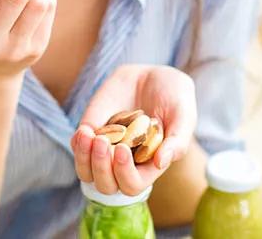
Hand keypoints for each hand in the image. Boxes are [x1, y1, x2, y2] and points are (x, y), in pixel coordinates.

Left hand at [71, 65, 196, 195]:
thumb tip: (161, 162)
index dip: (125, 174)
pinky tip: (84, 130)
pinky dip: (77, 144)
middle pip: (106, 185)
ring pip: (87, 172)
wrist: (153, 74)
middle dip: (101, 168)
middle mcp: (126, 163)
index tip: (123, 149)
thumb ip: (178, 140)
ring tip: (89, 135)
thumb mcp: (184, 114)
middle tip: (102, 143)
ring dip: (84, 159)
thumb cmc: (174, 97)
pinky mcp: (93, 132)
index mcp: (148, 165)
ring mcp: (107, 149)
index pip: (132, 186)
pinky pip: (78, 148)